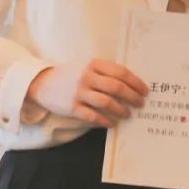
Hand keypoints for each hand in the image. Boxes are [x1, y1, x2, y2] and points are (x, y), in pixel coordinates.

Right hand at [26, 59, 147, 126]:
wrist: (43, 83)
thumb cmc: (72, 74)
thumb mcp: (87, 66)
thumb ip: (105, 71)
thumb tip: (131, 83)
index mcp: (93, 64)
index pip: (120, 72)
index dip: (135, 82)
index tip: (145, 90)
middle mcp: (87, 77)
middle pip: (116, 87)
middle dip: (132, 96)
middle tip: (140, 104)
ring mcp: (79, 92)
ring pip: (106, 102)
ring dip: (120, 110)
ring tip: (128, 114)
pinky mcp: (72, 107)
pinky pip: (92, 116)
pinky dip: (104, 120)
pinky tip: (112, 123)